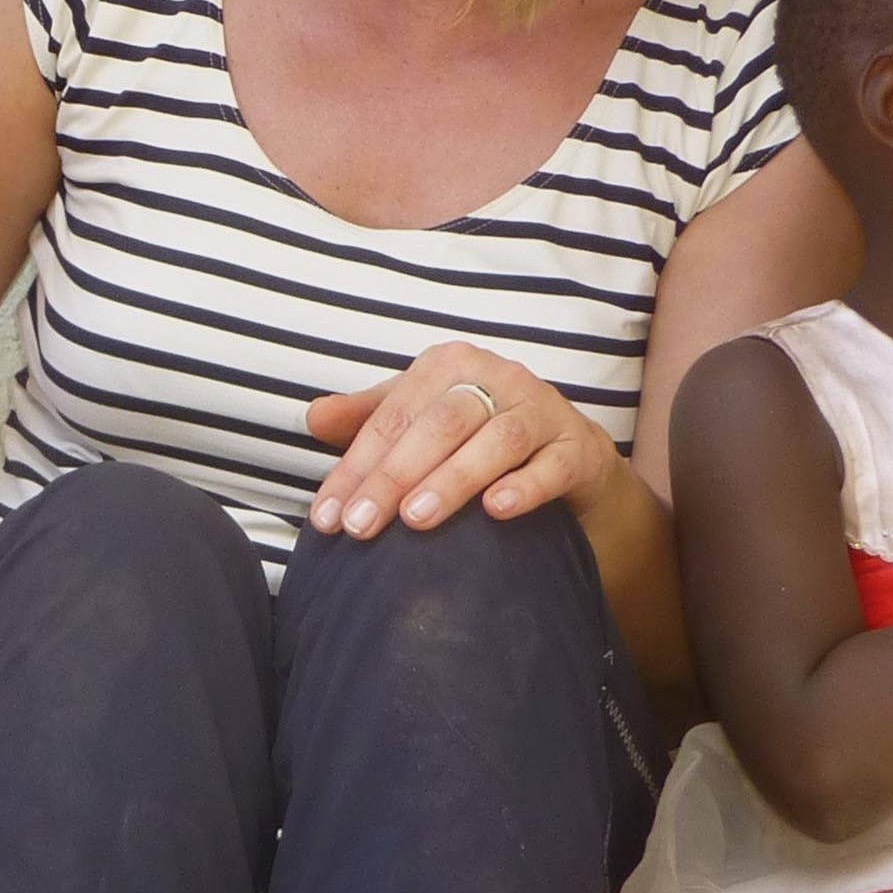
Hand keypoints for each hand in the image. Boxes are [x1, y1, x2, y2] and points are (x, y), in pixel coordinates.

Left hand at [303, 343, 626, 537]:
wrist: (571, 463)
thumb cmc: (480, 439)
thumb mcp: (422, 423)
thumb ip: (369, 420)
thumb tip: (314, 417)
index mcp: (450, 365)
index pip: (393, 416)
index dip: (355, 467)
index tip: (326, 519)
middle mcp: (498, 377)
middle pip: (439, 424)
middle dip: (394, 476)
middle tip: (360, 527)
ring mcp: (542, 410)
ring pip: (495, 440)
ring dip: (453, 479)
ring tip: (416, 520)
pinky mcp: (579, 448)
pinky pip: (552, 465)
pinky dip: (524, 487)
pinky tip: (496, 512)